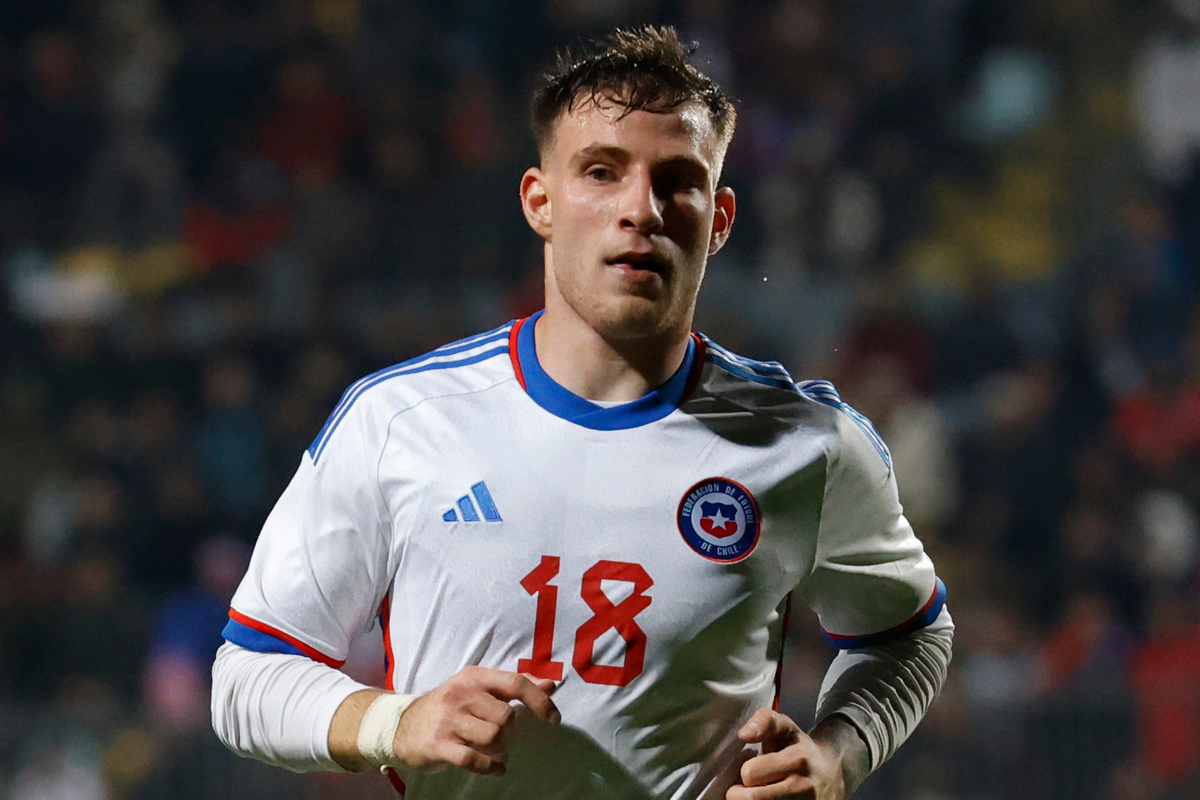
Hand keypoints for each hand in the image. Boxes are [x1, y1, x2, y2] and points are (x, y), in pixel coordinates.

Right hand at [392, 666, 559, 776]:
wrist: (404, 724)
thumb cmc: (451, 706)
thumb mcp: (479, 688)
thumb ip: (514, 687)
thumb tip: (550, 685)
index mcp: (475, 677)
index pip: (515, 683)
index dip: (539, 700)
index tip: (554, 717)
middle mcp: (461, 694)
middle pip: (506, 715)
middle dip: (511, 731)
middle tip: (503, 736)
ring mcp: (449, 720)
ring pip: (493, 736)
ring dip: (501, 749)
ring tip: (495, 751)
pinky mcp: (439, 744)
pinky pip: (473, 759)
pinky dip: (490, 767)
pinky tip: (495, 768)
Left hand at [726, 708, 845, 799]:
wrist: (832, 773)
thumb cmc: (799, 748)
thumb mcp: (785, 727)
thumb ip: (763, 721)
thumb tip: (743, 734)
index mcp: (797, 760)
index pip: (749, 774)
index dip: (745, 772)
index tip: (751, 769)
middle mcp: (803, 787)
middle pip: (750, 799)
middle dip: (741, 792)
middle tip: (749, 786)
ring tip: (759, 794)